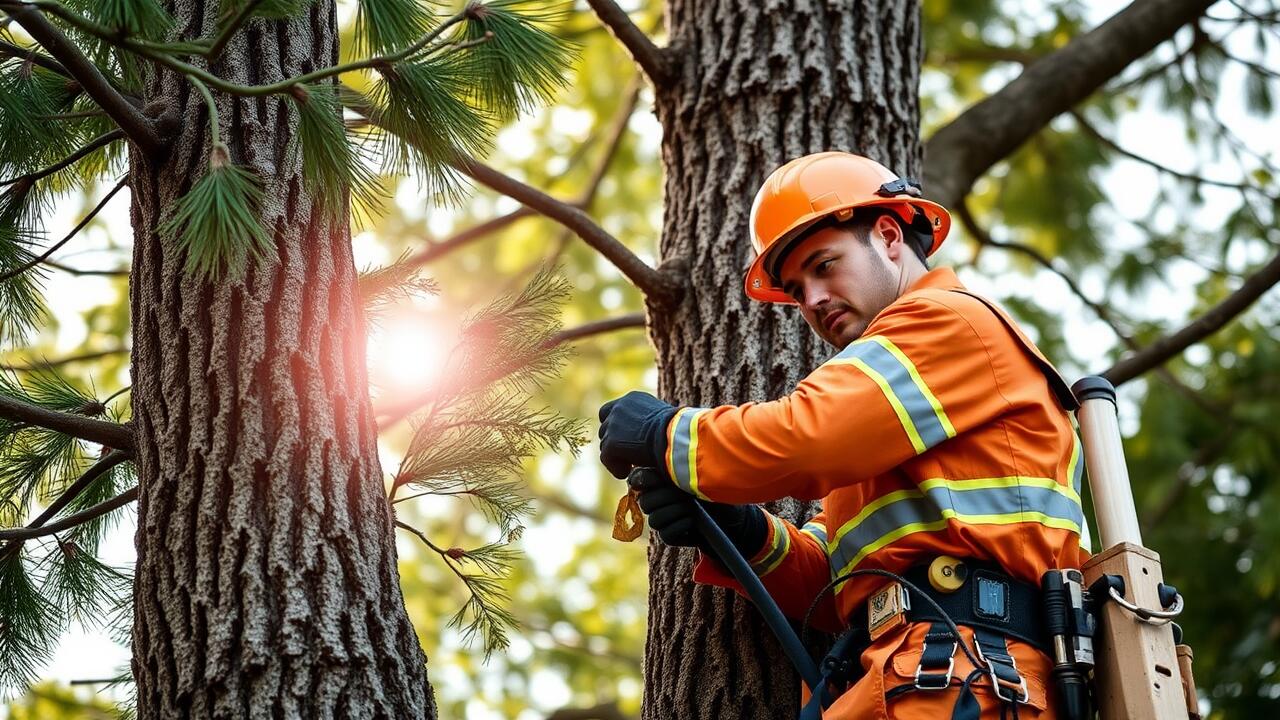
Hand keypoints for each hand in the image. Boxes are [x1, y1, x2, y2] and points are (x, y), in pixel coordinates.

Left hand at [598, 391, 677, 479]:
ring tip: (628, 467)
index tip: (622, 438)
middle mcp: (619, 407)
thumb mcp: (662, 419)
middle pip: (605, 428)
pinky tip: (626, 473)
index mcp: (632, 398)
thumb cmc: (678, 430)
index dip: (613, 426)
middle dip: (614, 442)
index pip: (610, 410)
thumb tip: (650, 434)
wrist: (675, 436)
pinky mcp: (611, 443)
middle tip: (626, 455)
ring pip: (605, 444)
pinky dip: (615, 467)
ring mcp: (613, 425)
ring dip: (615, 456)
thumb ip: (649, 422)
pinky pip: (606, 459)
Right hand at [627, 468, 765, 556]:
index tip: (654, 479)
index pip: (638, 478)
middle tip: (686, 495)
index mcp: (662, 479)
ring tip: (694, 509)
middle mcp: (660, 499)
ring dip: (676, 513)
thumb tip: (663, 459)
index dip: (641, 479)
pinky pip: (666, 534)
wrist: (737, 519)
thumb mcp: (703, 475)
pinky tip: (694, 522)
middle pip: (645, 501)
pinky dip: (681, 527)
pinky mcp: (672, 536)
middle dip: (666, 497)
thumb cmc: (721, 490)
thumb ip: (679, 468)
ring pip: (654, 519)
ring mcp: (665, 519)